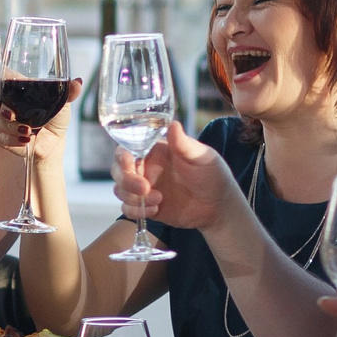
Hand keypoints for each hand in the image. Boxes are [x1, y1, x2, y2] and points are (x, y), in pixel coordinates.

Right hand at [0, 76, 82, 162]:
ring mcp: (0, 118)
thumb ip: (67, 92)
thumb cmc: (55, 119)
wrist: (53, 143)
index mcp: (20, 88)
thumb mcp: (63, 104)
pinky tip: (25, 140)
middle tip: (12, 114)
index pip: (5, 76)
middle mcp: (7, 101)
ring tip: (29, 130)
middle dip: (3, 107)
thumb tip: (77, 83)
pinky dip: (12, 139)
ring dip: (13, 126)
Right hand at [118, 121, 244, 231]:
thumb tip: (173, 124)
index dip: (123, 158)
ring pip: (120, 191)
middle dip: (126, 181)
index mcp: (153, 152)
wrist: (218, 205)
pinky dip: (136, 212)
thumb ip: (184, 144)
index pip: (126, 150)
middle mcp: (145, 168)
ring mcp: (144, 189)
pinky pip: (127, 209)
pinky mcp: (146, 207)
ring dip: (133, 198)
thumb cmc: (212, 174)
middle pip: (118, 171)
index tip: (131, 166)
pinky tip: (156, 210)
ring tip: (158, 201)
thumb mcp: (201, 157)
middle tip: (144, 189)